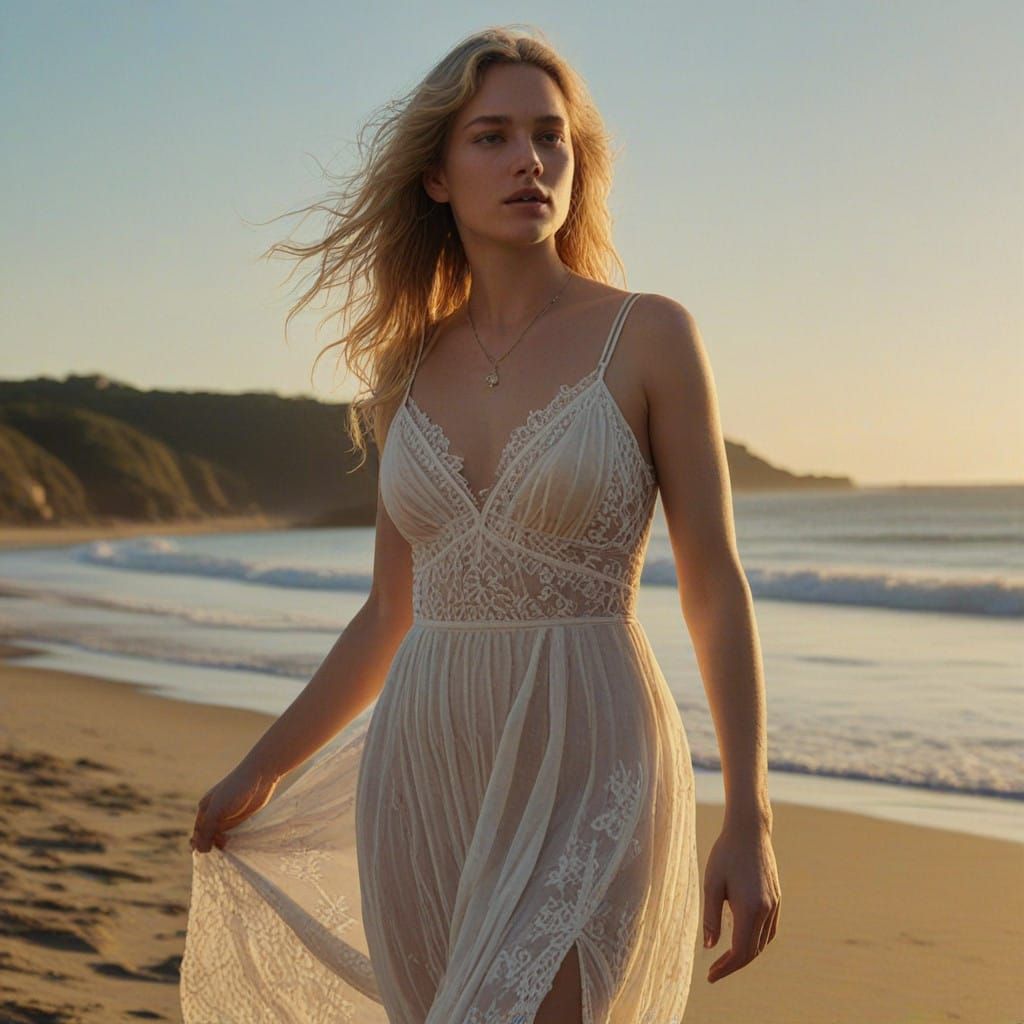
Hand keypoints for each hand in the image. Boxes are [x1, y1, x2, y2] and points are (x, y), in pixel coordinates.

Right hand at [189, 758, 279, 853]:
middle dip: (212, 845)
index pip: (198, 833)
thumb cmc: (235, 789)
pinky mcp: (242, 818)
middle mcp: (215, 814)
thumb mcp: (217, 810)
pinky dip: (233, 841)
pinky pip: (234, 834)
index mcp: (205, 809)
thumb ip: (207, 830)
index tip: (208, 852)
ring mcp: (229, 816)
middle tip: (220, 850)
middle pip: (209, 836)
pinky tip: (236, 845)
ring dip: (223, 844)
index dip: (200, 844)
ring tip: (229, 846)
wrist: (261, 776)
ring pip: (221, 837)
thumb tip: (199, 851)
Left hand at [702, 817, 780, 983]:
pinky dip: (757, 941)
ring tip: (726, 958)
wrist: (749, 830)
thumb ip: (710, 917)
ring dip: (746, 954)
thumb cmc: (725, 854)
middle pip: (752, 951)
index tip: (710, 976)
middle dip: (733, 965)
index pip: (740, 951)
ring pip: (763, 942)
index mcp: (749, 909)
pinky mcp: (776, 898)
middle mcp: (766, 910)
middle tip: (714, 971)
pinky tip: (743, 939)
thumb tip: (709, 947)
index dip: (725, 968)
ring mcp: (774, 904)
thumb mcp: (711, 883)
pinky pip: (769, 930)